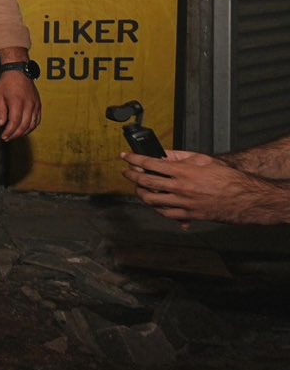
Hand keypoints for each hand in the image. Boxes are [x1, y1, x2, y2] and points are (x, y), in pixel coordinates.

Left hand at [0, 70, 40, 140]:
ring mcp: (35, 104)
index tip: (4, 137)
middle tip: (8, 138)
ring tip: (15, 135)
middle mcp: (29, 104)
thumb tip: (1, 124)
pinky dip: (32, 127)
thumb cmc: (6, 83)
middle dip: (15, 134)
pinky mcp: (38, 104)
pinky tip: (24, 129)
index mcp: (17, 102)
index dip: (9, 132)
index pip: (15, 122)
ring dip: (24, 132)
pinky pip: (38, 119)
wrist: (18, 72)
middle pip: (24, 125)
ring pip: (32, 124)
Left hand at [123, 149, 289, 224]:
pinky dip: (157, 208)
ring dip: (141, 193)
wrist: (243, 197)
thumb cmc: (226, 176)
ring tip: (139, 188)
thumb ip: (179, 157)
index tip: (125, 157)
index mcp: (182, 171)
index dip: (134, 159)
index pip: (149, 163)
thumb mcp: (202, 159)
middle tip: (126, 172)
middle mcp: (180, 187)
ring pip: (151, 200)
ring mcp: (183, 203)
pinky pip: (165, 213)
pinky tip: (155, 203)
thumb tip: (161, 155)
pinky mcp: (188, 215)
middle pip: (145, 182)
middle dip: (131, 176)